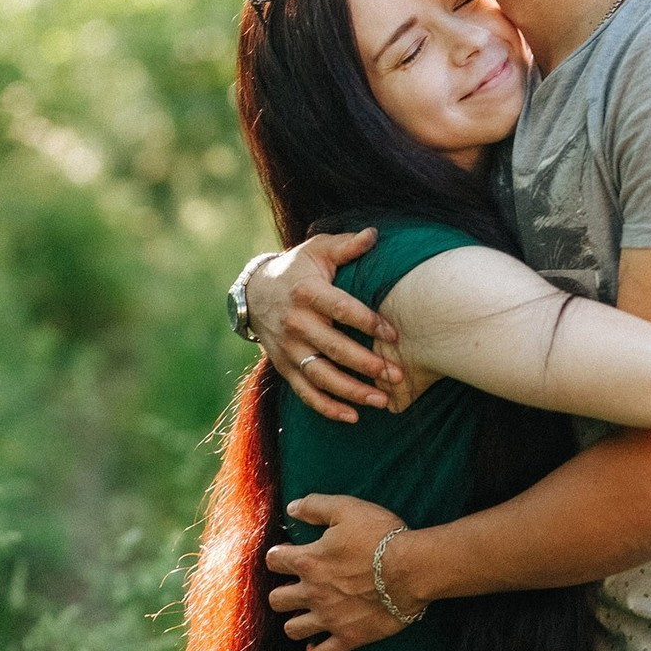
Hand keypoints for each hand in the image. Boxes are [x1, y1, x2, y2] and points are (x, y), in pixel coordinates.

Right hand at [245, 230, 401, 423]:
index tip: (394, 335)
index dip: (368, 323)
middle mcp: (295, 323)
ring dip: (352, 392)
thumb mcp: (317, 250)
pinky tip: (353, 416)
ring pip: (321, 377)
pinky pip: (306, 393)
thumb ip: (346, 245)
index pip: (341, 309)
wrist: (253, 292)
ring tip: (382, 400)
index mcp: (307, 292)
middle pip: (334, 349)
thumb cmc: (297, 268)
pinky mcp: (283, 367)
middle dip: (367, 365)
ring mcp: (287, 349)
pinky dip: (328, 408)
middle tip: (397, 375)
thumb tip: (374, 234)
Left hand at [264, 494, 413, 650]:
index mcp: (308, 561)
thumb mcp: (346, 509)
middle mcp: (312, 592)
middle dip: (281, 592)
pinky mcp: (349, 637)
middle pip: (276, 600)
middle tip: (295, 587)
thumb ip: (315, 506)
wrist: (412, 570)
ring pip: (292, 629)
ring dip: (294, 621)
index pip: (274, 561)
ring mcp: (329, 618)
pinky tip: (315, 645)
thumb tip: (291, 508)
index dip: (277, 556)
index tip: (287, 554)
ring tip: (304, 614)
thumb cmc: (381, 537)